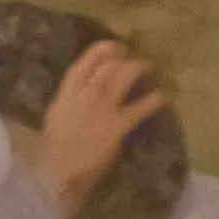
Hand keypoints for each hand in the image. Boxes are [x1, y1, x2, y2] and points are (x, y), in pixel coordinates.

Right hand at [32, 38, 164, 210]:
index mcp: (68, 91)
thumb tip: (84, 88)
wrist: (58, 172)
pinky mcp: (118, 126)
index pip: (87, 60)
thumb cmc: (55, 147)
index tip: (116, 47)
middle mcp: (86, 93)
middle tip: (135, 59)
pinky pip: (141, 108)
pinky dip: (155, 99)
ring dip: (139, 67)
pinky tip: (163, 96)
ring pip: (125, 75)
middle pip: (110, 64)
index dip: (104, 49)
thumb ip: (71, 98)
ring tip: (149, 68)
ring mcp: (103, 108)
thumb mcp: (58, 114)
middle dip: (125, 57)